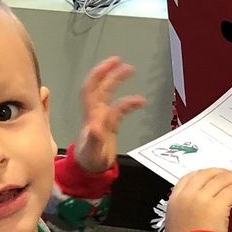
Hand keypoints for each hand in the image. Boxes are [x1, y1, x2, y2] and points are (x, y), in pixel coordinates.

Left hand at [73, 57, 145, 172]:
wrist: (89, 169)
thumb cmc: (89, 160)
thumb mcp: (92, 151)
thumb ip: (95, 140)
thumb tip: (97, 127)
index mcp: (91, 115)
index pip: (92, 89)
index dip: (99, 74)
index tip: (112, 63)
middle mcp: (95, 112)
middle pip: (102, 87)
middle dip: (111, 73)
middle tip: (125, 63)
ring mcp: (102, 116)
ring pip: (109, 94)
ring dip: (118, 81)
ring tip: (131, 70)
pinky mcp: (110, 123)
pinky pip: (119, 108)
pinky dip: (129, 102)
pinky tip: (141, 101)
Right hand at [166, 168, 231, 231]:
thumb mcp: (176, 222)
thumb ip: (185, 207)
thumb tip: (203, 200)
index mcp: (175, 199)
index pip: (189, 177)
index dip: (205, 173)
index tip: (214, 174)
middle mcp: (187, 195)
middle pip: (207, 174)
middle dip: (221, 173)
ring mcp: (202, 199)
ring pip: (222, 180)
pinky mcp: (217, 205)